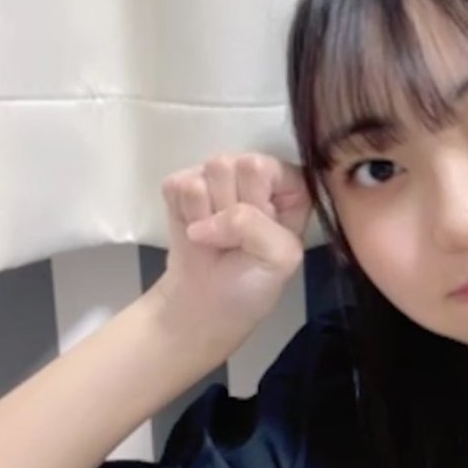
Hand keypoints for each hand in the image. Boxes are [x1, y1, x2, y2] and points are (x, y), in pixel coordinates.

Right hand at [154, 153, 310, 333]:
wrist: (208, 303)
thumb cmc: (253, 280)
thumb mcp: (279, 259)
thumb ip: (256, 227)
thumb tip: (208, 221)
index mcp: (291, 184)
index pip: (266, 166)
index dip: (258, 200)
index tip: (260, 228)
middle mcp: (255, 172)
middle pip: (231, 165)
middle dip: (229, 208)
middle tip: (235, 238)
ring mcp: (216, 175)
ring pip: (204, 174)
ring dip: (206, 214)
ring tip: (216, 236)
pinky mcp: (182, 184)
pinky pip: (177, 185)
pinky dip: (183, 214)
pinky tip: (195, 231)